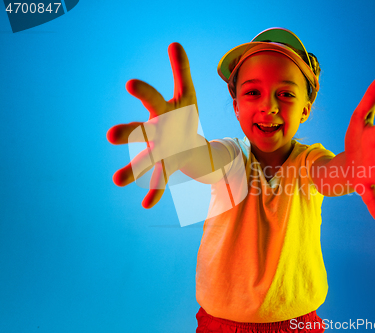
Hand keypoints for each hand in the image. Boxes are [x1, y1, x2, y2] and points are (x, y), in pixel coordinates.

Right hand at [106, 43, 196, 208]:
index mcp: (162, 112)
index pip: (152, 99)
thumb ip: (181, 70)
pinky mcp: (168, 167)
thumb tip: (174, 43)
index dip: (143, 92)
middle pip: (140, 131)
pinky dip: (154, 192)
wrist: (189, 143)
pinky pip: (161, 181)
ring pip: (145, 160)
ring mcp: (160, 152)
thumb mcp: (187, 94)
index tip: (129, 84)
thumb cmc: (183, 117)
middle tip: (111, 135)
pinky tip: (147, 206)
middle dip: (127, 132)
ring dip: (132, 170)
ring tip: (118, 181)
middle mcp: (155, 133)